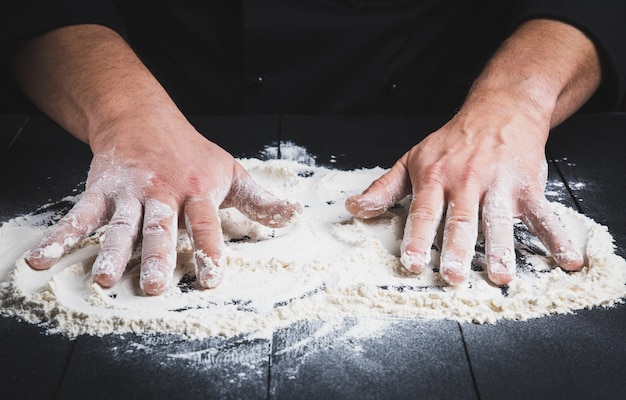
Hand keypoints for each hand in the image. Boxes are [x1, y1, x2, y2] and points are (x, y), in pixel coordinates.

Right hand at [25, 114, 301, 294]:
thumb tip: (294, 216)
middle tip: (155, 286)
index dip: (209, 248)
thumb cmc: (192, 153)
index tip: (212, 277)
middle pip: (159, 227)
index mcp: (195, 191)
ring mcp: (128, 193)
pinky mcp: (100, 191)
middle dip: (157, 256)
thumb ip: (259, 201)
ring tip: (105, 279)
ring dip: (111, 251)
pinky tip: (42, 260)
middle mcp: (161, 193)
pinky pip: (79, 216)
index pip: (204, 223)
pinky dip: (60, 237)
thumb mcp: (230, 173)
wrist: (143, 119)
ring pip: (119, 225)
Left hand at [346, 110, 583, 285]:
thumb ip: (384, 188)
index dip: (416, 238)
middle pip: (460, 219)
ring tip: (501, 277)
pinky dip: (557, 238)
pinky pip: (543, 215)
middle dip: (457, 249)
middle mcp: (466, 182)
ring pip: (499, 220)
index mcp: (436, 178)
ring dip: (501, 249)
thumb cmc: (452, 141)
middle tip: (454, 276)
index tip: (411, 263)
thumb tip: (354, 209)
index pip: (424, 212)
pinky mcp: (527, 187)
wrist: (499, 110)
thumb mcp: (412, 159)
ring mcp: (499, 184)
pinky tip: (566, 260)